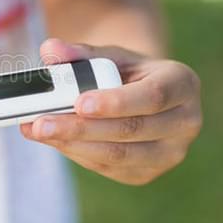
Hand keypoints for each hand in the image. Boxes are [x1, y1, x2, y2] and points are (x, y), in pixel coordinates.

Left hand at [20, 39, 202, 184]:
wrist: (141, 95)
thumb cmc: (124, 72)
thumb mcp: (107, 55)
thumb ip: (78, 52)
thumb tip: (50, 49)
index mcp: (182, 84)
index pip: (153, 96)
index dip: (116, 102)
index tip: (79, 103)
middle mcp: (185, 122)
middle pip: (131, 130)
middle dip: (80, 128)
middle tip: (41, 122)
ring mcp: (169, 153)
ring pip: (118, 155)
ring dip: (73, 144)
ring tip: (37, 130)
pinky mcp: (147, 173)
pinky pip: (108, 168)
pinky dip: (76, 153)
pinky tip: (52, 139)